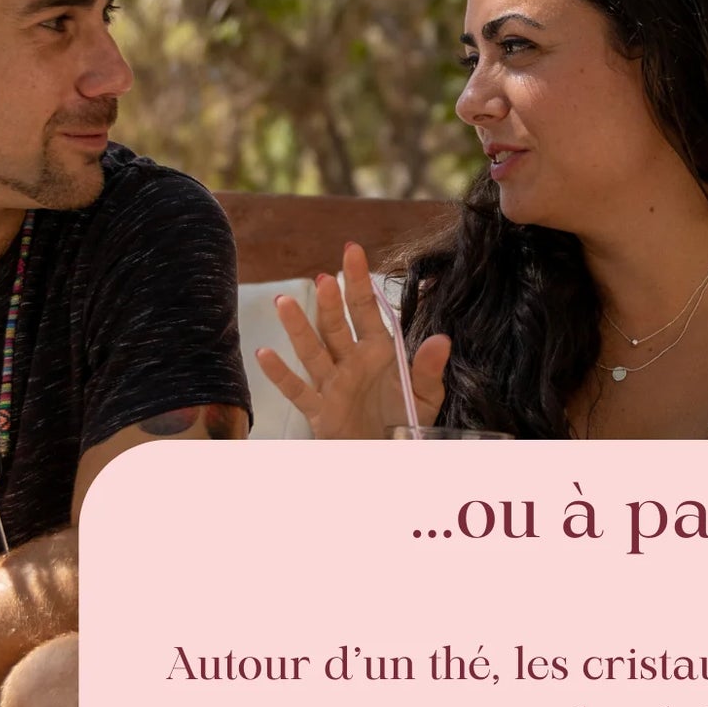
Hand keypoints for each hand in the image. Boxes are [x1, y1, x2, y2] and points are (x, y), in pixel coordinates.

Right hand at [257, 242, 452, 438]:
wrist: (388, 456)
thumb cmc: (404, 421)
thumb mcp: (425, 396)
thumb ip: (429, 368)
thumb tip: (442, 339)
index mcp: (378, 351)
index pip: (365, 310)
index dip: (359, 281)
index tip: (351, 250)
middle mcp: (352, 362)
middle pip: (336, 327)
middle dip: (330, 304)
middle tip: (325, 279)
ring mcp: (333, 385)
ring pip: (313, 352)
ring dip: (299, 329)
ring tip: (284, 303)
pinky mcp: (321, 411)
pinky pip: (298, 391)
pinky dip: (281, 375)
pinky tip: (265, 355)